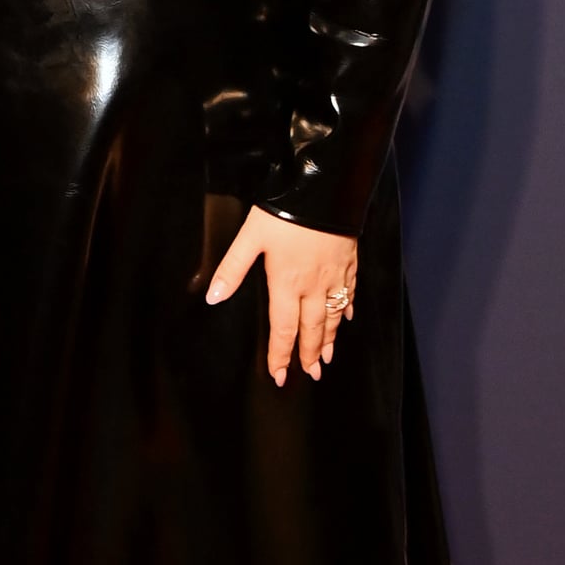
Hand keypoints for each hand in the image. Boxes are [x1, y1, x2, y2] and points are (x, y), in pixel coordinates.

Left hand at [206, 207, 356, 384]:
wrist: (324, 189)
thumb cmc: (285, 213)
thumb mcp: (250, 238)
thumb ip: (232, 269)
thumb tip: (214, 297)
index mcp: (287, 283)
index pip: (282, 328)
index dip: (279, 354)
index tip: (279, 375)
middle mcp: (313, 285)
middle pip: (312, 329)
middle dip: (309, 354)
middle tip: (311, 374)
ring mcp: (334, 275)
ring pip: (333, 316)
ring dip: (329, 339)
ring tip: (327, 358)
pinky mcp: (349, 262)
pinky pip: (350, 293)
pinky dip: (347, 310)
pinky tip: (348, 318)